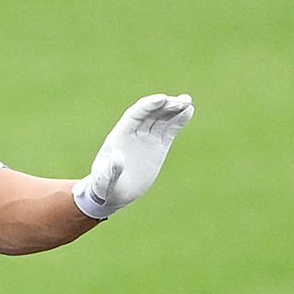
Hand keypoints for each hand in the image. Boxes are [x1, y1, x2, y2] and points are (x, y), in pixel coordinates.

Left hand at [72, 94, 193, 220]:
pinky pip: (169, 130)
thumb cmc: (104, 186)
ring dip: (174, 108)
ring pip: (161, 118)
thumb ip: (110, 170)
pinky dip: (179, 120)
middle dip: (165, 105)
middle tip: (182, 100)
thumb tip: (117, 156)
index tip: (163, 98)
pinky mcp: (158, 146)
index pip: (134, 114)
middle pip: (150, 112)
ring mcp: (147, 138)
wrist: (114, 194)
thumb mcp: (104, 181)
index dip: (148, 105)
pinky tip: (189, 111)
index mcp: (119, 135)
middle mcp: (134, 133)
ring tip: (188, 102)